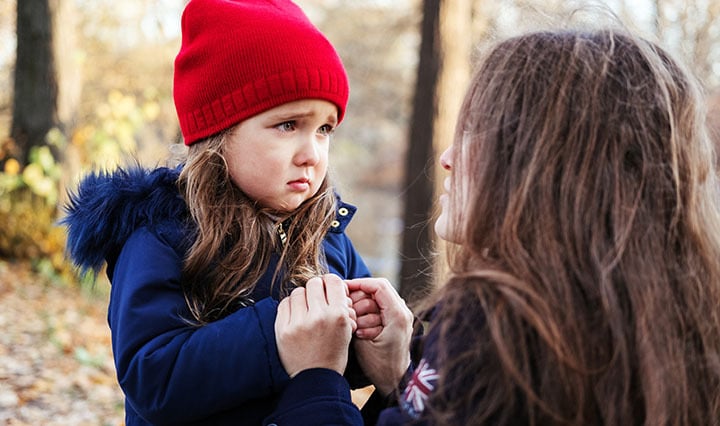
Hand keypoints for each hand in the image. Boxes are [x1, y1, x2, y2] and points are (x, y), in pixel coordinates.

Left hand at [275, 274, 356, 377]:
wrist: (315, 378)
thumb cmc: (333, 352)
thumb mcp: (346, 329)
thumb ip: (341, 306)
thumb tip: (331, 283)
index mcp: (338, 315)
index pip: (333, 281)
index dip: (330, 283)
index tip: (328, 289)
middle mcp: (319, 316)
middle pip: (314, 283)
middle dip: (316, 289)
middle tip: (316, 300)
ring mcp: (299, 323)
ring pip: (298, 291)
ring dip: (302, 297)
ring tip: (305, 310)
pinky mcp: (283, 329)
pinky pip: (284, 303)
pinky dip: (290, 306)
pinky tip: (295, 316)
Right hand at [346, 277, 413, 395]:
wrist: (395, 381)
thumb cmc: (379, 365)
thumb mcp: (362, 341)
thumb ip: (355, 318)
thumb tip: (345, 299)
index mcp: (397, 314)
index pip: (378, 285)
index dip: (359, 284)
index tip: (342, 289)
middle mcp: (403, 311)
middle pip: (376, 290)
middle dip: (359, 299)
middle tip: (347, 312)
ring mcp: (401, 315)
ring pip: (376, 298)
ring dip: (362, 307)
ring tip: (356, 325)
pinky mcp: (397, 320)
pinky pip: (380, 307)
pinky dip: (367, 313)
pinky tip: (360, 326)